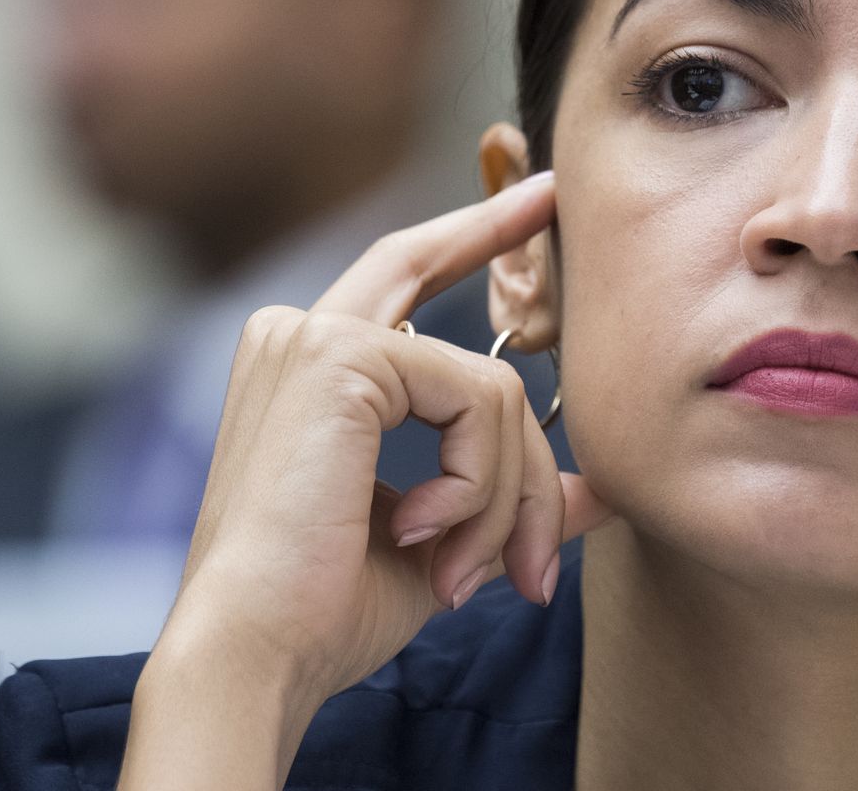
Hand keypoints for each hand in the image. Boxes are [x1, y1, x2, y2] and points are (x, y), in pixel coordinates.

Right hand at [121, 173, 613, 787]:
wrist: (257, 657)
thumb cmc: (324, 612)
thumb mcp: (445, 544)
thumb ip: (514, 498)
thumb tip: (601, 491)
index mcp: (307, 370)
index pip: (402, 277)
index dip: (471, 237)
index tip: (537, 200)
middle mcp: (298, 334)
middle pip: (447, 302)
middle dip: (503, 250)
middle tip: (556, 219)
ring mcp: (315, 337)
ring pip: (492, 388)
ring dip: (508, 494)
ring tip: (471, 571)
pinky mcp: (341, 357)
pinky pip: (478, 401)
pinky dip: (481, 483)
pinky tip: (428, 533)